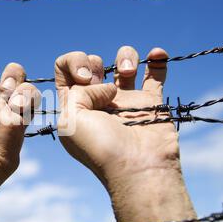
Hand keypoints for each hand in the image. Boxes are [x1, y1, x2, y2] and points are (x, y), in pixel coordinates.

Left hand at [55, 46, 177, 188]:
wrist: (138, 167)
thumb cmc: (101, 146)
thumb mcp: (70, 118)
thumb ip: (79, 91)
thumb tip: (110, 87)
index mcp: (74, 105)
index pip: (65, 70)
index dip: (73, 63)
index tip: (85, 78)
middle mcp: (98, 100)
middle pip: (93, 63)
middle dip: (93, 60)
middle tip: (98, 77)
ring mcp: (125, 100)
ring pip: (123, 62)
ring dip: (125, 56)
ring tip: (128, 72)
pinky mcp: (150, 102)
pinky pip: (155, 73)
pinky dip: (157, 59)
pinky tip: (156, 54)